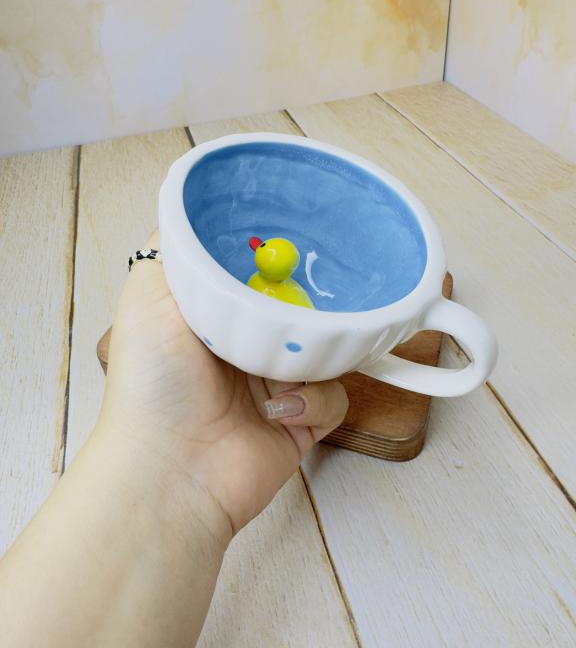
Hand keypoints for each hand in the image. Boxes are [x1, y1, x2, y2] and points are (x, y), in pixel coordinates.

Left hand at [100, 232, 347, 537]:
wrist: (170, 471)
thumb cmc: (152, 383)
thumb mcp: (149, 294)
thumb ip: (176, 248)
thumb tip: (199, 211)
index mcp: (213, 315)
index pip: (257, 272)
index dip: (276, 257)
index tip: (294, 239)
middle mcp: (245, 346)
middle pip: (299, 305)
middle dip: (307, 303)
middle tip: (302, 300)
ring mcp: (276, 383)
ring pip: (325, 346)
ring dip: (307, 355)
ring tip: (279, 370)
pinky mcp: (302, 420)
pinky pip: (335, 395)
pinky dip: (313, 400)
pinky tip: (279, 410)